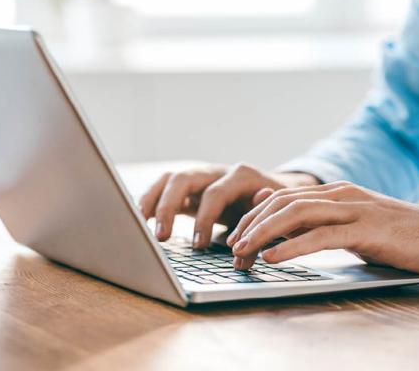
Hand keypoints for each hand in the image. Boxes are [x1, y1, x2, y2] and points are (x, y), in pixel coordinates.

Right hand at [138, 162, 319, 247]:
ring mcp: (201, 178)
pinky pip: (165, 189)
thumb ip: (264, 221)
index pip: (215, 193)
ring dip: (152, 200)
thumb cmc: (276, 207)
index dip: (205, 219)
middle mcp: (217, 172)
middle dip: (168, 206)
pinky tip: (140, 219)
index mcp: (240, 176)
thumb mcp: (276, 214)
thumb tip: (252, 231)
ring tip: (140, 223)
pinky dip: (151, 201)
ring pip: (169, 179)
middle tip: (162, 237)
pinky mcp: (190, 189)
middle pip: (183, 179)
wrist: (278, 192)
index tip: (198, 246)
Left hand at [227, 181, 418, 274]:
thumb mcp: (350, 225)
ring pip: (296, 214)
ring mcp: (354, 209)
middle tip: (231, 246)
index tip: (234, 235)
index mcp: (334, 193)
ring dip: (263, 234)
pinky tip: (272, 257)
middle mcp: (340, 195)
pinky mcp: (367, 229)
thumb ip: (316, 220)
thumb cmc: (396, 236)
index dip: (253, 216)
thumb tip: (277, 217)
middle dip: (251, 224)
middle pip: (281, 203)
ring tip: (242, 251)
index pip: (281, 198)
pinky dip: (292, 247)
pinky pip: (321, 236)